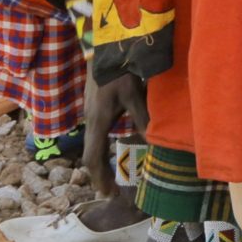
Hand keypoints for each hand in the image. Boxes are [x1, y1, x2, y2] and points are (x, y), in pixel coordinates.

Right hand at [82, 68, 147, 197]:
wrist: (104, 47)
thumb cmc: (119, 69)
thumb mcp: (133, 93)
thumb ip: (142, 117)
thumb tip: (151, 141)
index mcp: (98, 121)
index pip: (94, 157)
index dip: (100, 177)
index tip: (109, 194)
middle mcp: (91, 121)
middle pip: (91, 155)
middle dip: (100, 175)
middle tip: (111, 191)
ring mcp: (90, 114)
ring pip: (92, 145)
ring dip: (100, 162)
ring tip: (112, 176)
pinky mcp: (95, 107)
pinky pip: (96, 135)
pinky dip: (102, 149)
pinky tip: (112, 149)